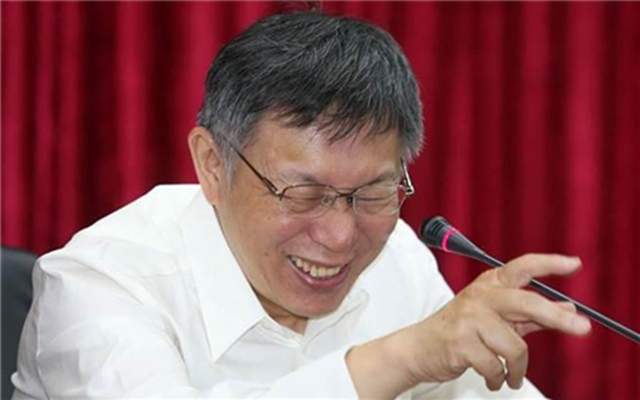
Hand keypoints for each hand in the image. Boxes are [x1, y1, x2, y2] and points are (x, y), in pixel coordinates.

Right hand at [401, 254, 591, 391]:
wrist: (418, 348)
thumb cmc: (458, 331)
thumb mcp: (494, 316)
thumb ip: (529, 313)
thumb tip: (567, 308)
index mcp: (489, 286)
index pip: (522, 267)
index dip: (549, 264)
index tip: (574, 265)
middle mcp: (480, 297)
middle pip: (525, 302)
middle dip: (556, 317)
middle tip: (582, 328)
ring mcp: (469, 319)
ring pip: (515, 345)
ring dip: (518, 368)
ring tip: (511, 375)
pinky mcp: (461, 343)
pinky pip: (496, 366)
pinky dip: (498, 378)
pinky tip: (492, 377)